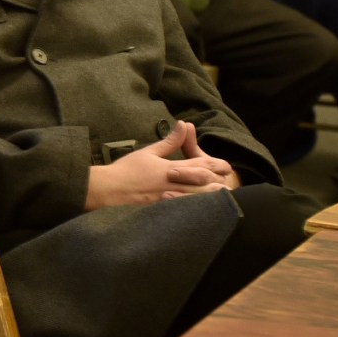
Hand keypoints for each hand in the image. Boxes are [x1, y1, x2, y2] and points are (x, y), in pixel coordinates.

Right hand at [86, 121, 236, 209]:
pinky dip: (197, 210)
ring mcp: (168, 200)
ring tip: (222, 197)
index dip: (216, 166)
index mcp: (169, 168)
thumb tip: (184, 124)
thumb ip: (169, 141)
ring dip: (212, 197)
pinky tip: (203, 212)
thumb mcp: (148, 152)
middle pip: (203, 184)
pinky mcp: (163, 211)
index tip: (226, 166)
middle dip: (218, 183)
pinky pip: (185, 211)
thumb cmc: (126, 170)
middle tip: (229, 183)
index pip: (200, 166)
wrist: (108, 190)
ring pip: (198, 199)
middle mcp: (172, 184)